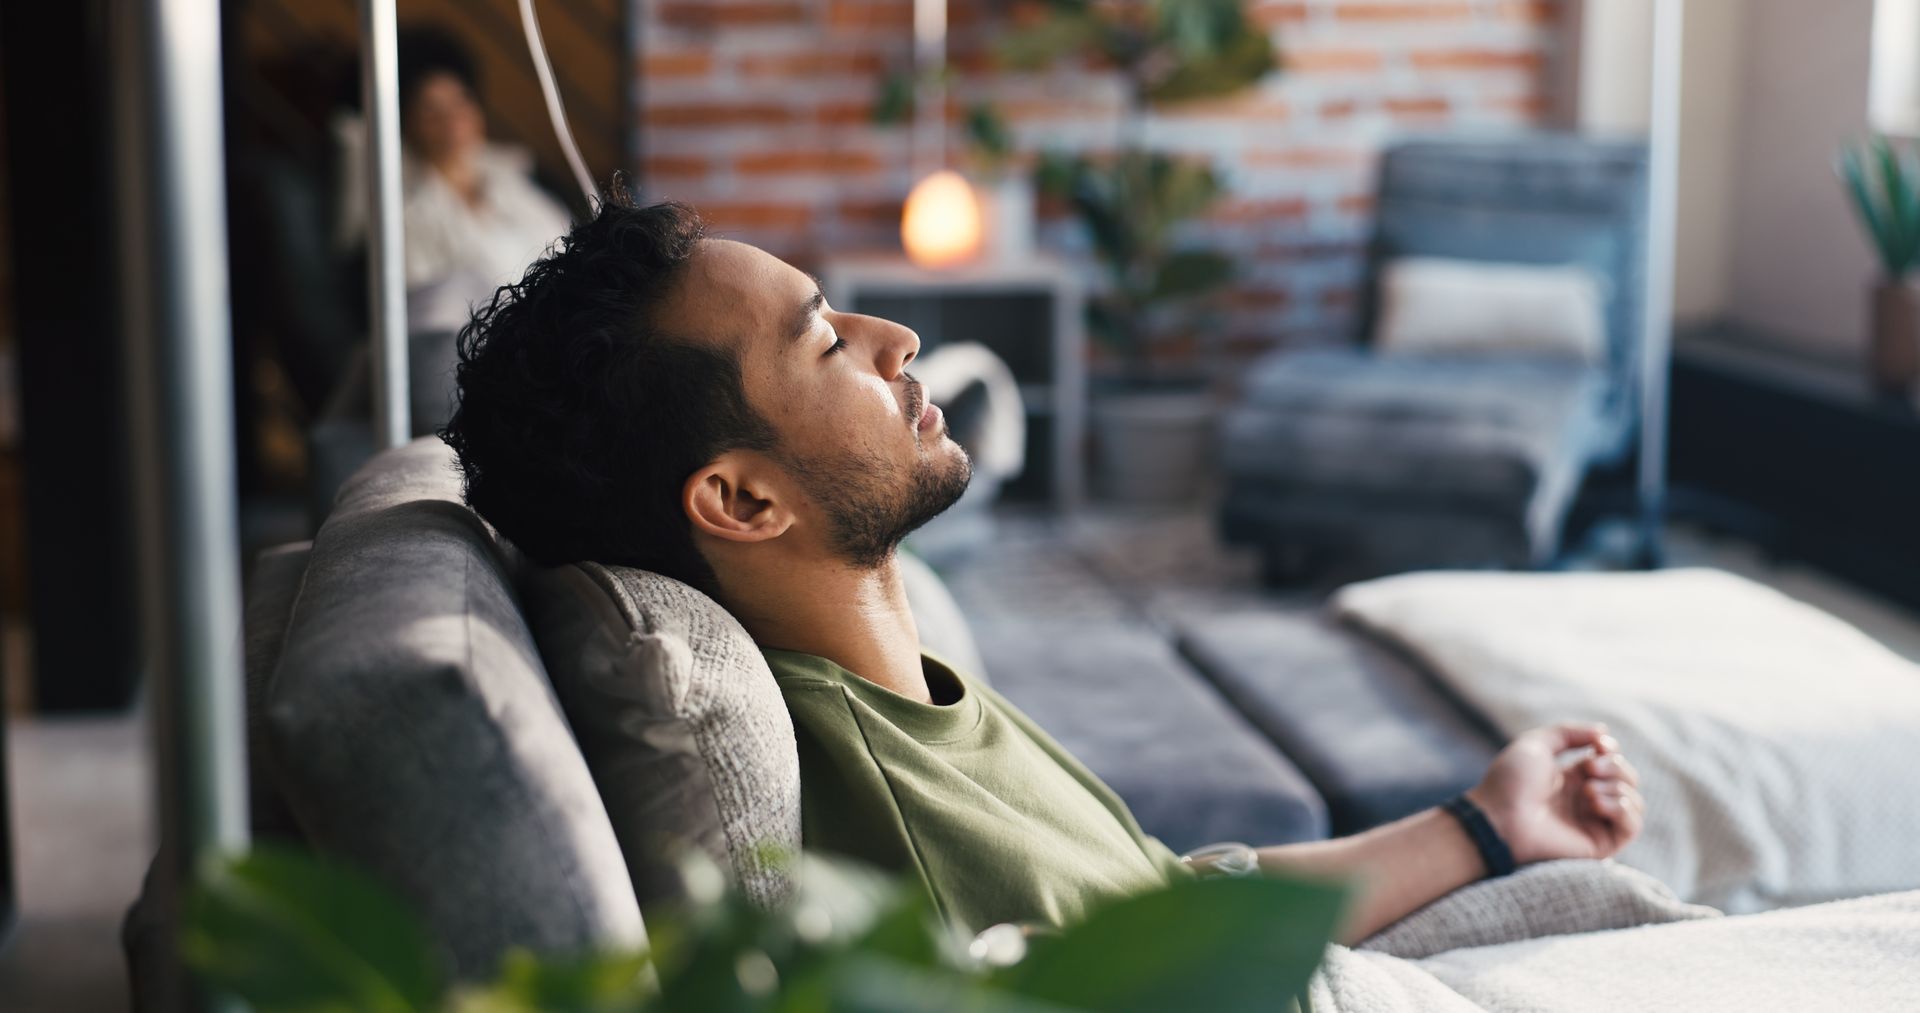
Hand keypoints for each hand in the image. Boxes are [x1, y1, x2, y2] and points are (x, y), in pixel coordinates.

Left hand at [1465, 722, 1643, 865]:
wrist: (1499, 818)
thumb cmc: (1510, 782)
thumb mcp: (1537, 744)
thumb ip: (1568, 732)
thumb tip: (1604, 734)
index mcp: (1573, 778)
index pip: (1612, 761)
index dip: (1611, 750)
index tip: (1598, 745)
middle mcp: (1587, 801)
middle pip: (1628, 779)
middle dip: (1616, 767)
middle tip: (1589, 769)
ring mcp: (1594, 823)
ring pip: (1634, 802)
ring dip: (1618, 788)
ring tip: (1588, 791)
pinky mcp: (1600, 845)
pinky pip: (1632, 827)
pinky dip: (1623, 809)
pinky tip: (1597, 803)